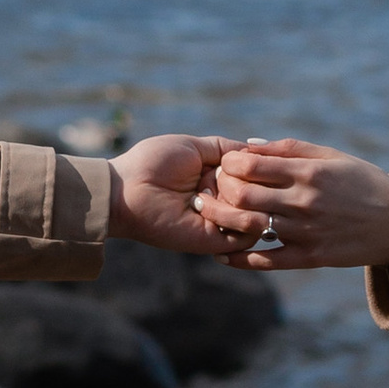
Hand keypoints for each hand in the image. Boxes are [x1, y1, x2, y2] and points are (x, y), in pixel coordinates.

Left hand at [107, 135, 261, 256]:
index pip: (258, 173)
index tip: (236, 158)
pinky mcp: (214, 241)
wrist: (127, 189)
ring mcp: (221, 221)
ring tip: (205, 190)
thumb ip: (227, 149)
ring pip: (259, 212)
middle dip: (246, 180)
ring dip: (239, 197)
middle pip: (262, 192)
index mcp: (220, 177)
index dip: (254, 164)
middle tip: (215, 175)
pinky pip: (246, 233)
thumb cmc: (154, 163)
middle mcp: (224, 200)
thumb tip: (259, 150)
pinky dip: (236, 217)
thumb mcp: (194, 146)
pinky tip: (205, 204)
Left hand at [203, 140, 388, 270]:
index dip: (230, 163)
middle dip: (221, 189)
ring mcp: (307, 231)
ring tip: (215, 215)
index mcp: (309, 172)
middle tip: (215, 188)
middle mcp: (305, 201)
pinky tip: (224, 255)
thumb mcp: (332, 156)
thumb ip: (290, 149)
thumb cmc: (363, 183)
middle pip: (244, 194)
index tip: (226, 164)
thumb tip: (250, 146)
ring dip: (224, 220)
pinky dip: (241, 260)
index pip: (252, 164)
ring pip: (250, 225)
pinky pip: (268, 261)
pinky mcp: (311, 257)